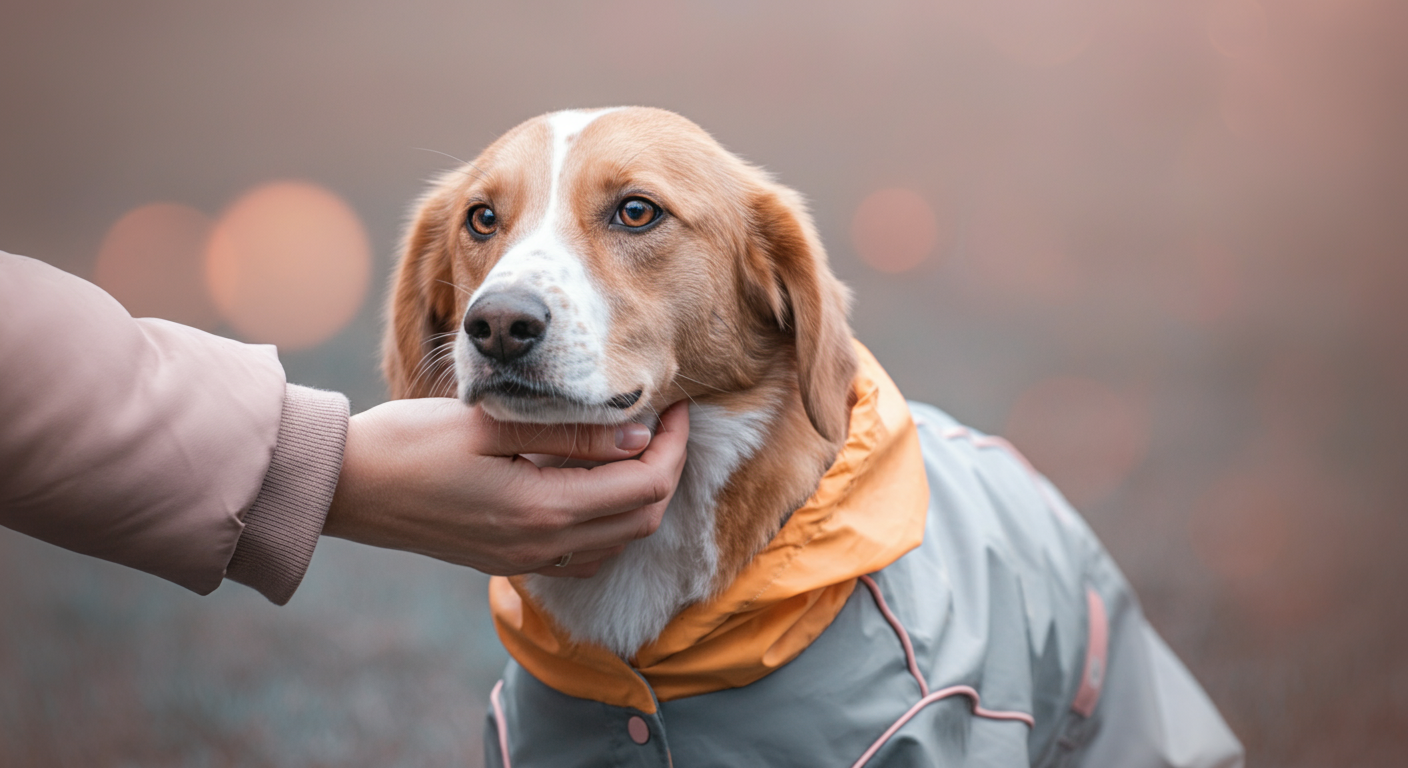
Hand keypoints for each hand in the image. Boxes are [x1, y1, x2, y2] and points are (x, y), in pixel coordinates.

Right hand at [322, 399, 688, 577]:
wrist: (344, 486)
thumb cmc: (409, 442)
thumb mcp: (492, 424)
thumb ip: (570, 433)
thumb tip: (639, 432)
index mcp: (542, 511)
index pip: (645, 486)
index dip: (672, 445)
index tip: (674, 405)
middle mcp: (542, 546)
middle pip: (642, 519)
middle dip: (665, 468)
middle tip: (662, 420)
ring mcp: (525, 559)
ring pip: (617, 539)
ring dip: (639, 495)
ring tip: (632, 443)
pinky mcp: (508, 559)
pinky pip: (584, 552)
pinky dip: (606, 519)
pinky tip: (592, 479)